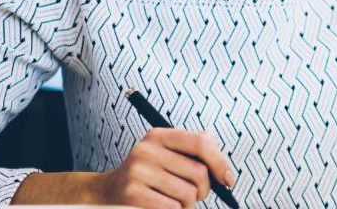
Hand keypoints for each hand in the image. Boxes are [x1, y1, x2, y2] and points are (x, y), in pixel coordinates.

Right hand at [94, 128, 235, 208]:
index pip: (201, 142)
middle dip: (203, 190)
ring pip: (188, 195)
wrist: (108, 192)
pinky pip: (172, 208)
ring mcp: (138, 172)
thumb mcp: (167, 154)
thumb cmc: (150, 174)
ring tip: (176, 201)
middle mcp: (147, 150)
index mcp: (159, 135)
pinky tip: (163, 207)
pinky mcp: (132, 195)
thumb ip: (195, 151)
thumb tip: (225, 173)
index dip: (220, 163)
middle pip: (198, 173)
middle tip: (196, 195)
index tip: (228, 180)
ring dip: (188, 205)